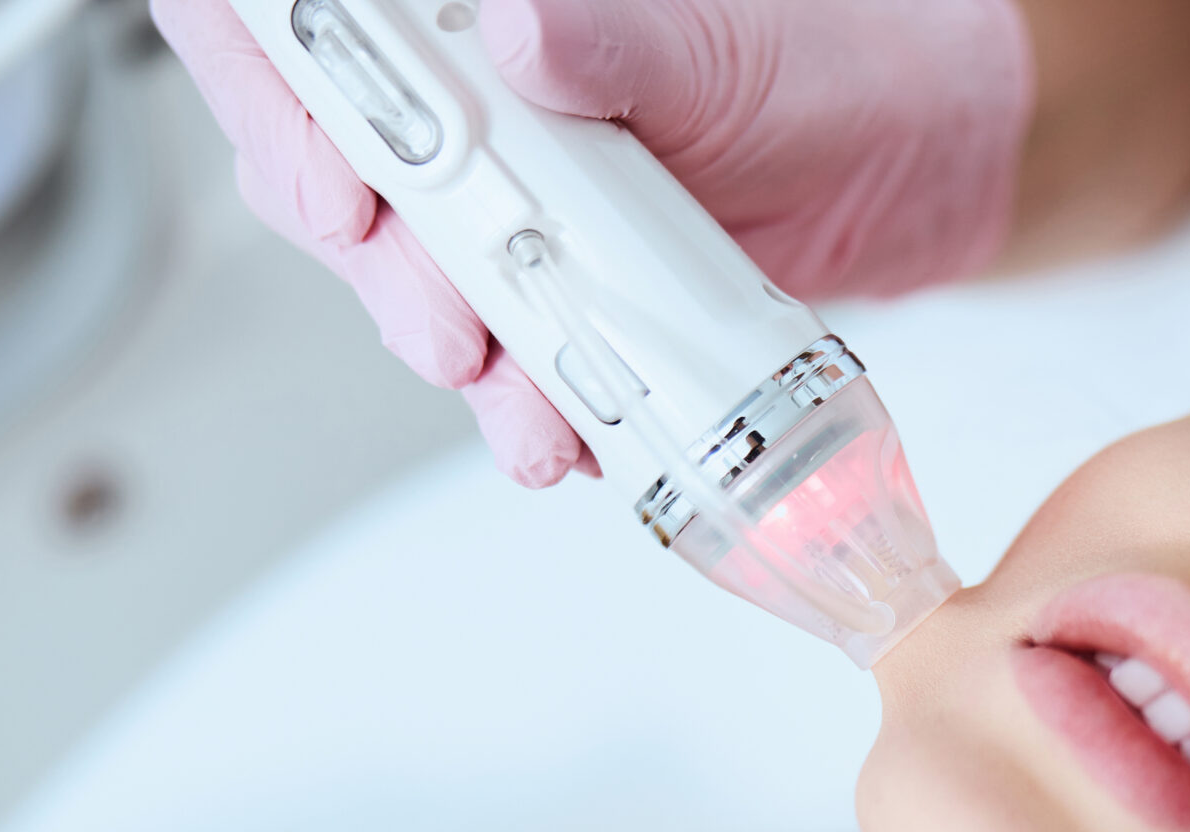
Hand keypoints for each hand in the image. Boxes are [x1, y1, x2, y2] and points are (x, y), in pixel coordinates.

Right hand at [151, 0, 1031, 484]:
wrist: (915, 164)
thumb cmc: (828, 63)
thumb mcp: (723, 46)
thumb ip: (621, 39)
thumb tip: (525, 36)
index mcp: (468, 11)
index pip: (303, 27)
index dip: (274, 99)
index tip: (337, 187)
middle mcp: (466, 93)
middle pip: (329, 162)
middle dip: (377, 259)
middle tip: (445, 320)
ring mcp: (499, 192)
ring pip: (405, 273)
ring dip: (447, 349)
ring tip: (515, 398)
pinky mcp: (548, 281)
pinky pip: (497, 350)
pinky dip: (519, 403)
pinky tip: (555, 431)